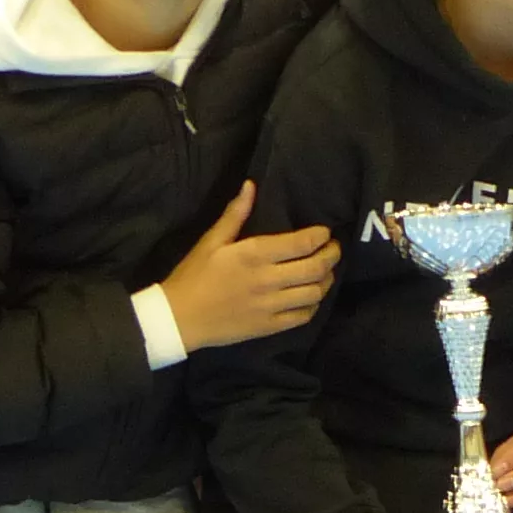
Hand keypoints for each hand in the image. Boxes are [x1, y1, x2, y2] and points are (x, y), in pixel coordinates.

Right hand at [161, 180, 338, 350]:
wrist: (178, 318)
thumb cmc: (193, 275)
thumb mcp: (211, 241)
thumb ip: (235, 214)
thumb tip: (250, 185)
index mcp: (254, 254)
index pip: (302, 243)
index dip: (321, 236)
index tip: (324, 232)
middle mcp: (268, 280)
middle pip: (316, 268)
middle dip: (332, 255)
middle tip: (333, 249)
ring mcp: (271, 306)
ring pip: (314, 292)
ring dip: (326, 280)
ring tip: (325, 271)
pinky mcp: (269, 327)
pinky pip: (303, 316)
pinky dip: (314, 305)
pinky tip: (311, 296)